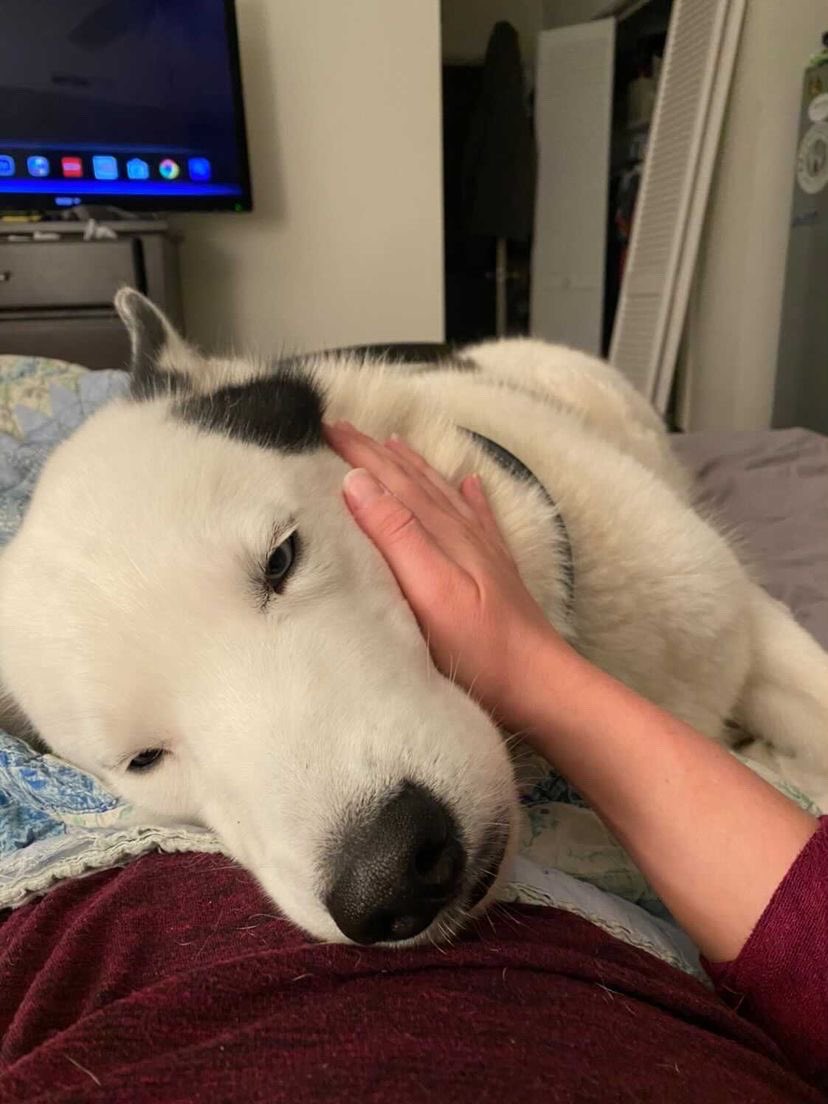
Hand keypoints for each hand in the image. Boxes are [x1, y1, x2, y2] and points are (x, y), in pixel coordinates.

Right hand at [324, 420, 567, 728]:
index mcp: (441, 534)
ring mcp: (483, 551)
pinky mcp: (496, 571)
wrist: (540, 685)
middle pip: (414, 480)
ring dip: (413, 466)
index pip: (391, 480)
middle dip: (376, 452)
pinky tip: (470, 485)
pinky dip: (469, 496)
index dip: (357, 453)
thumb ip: (397, 534)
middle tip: (343, 427)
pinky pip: (478, 518)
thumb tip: (358, 482)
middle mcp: (462, 532)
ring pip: (441, 492)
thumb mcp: (431, 593)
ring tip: (395, 443)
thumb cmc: (481, 648)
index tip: (324, 427)